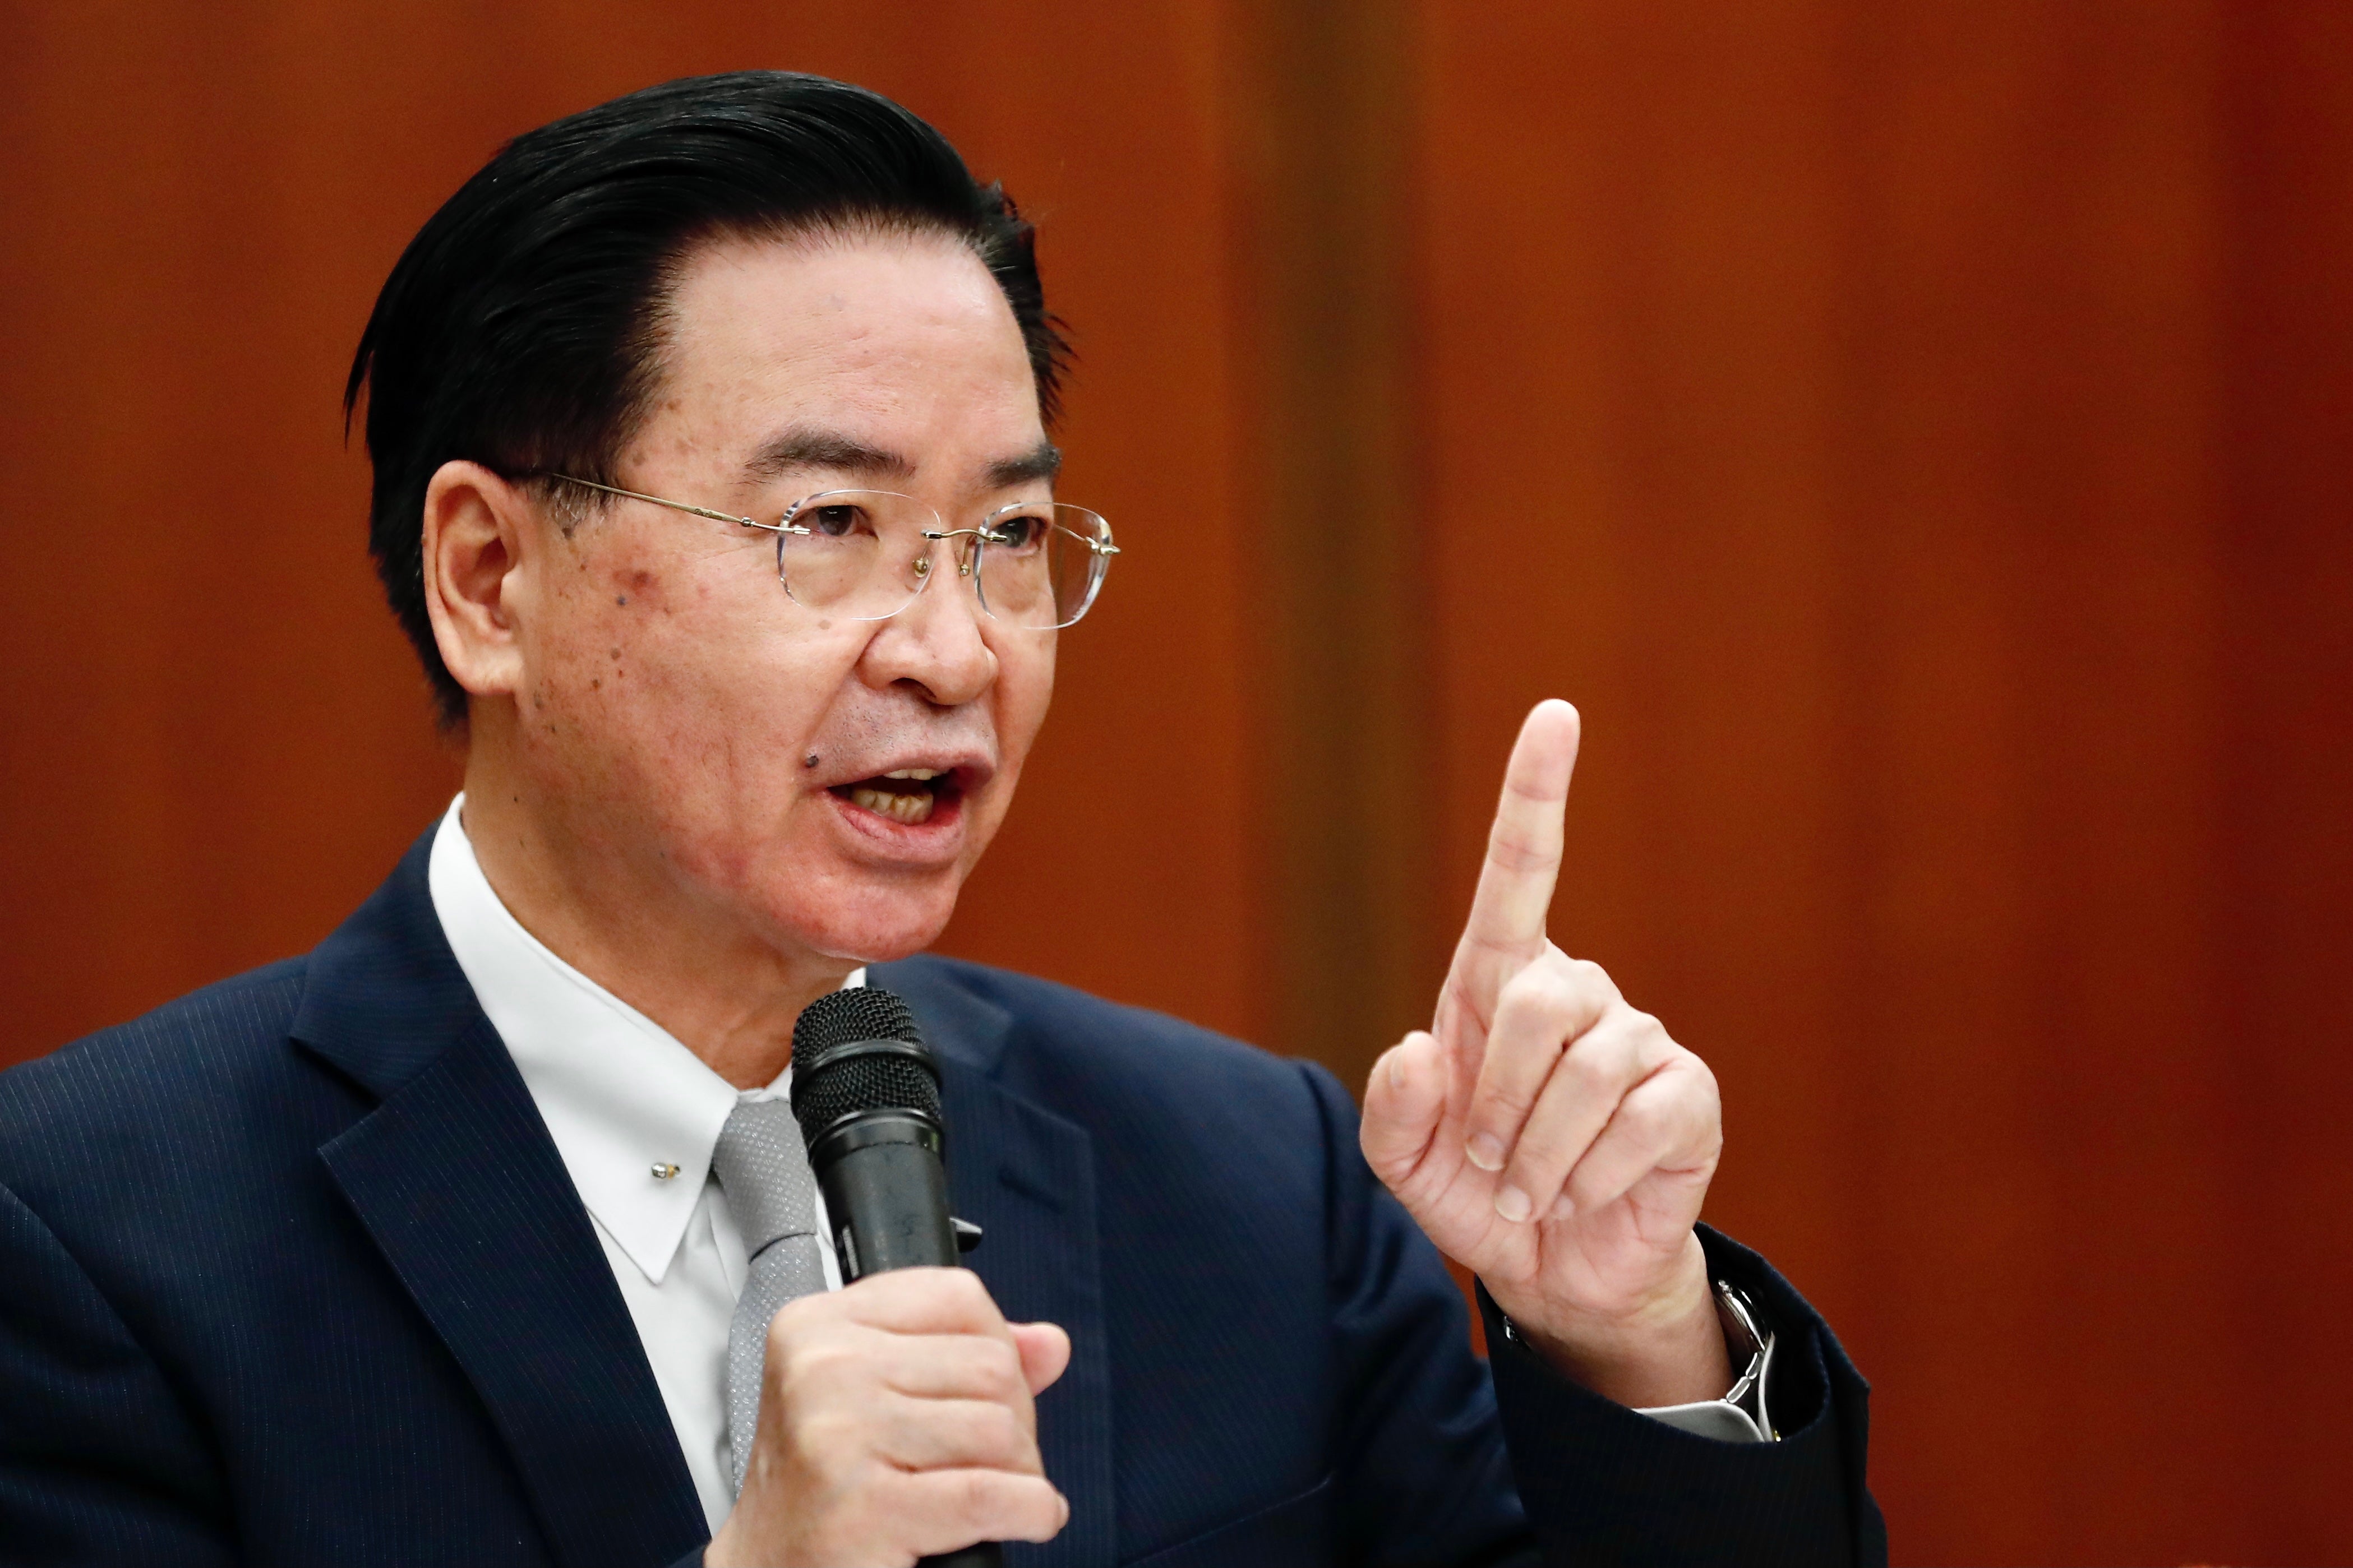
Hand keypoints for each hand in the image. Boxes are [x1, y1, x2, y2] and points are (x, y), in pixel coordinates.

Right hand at [706, 1267, 1071, 1567]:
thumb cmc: (823, 1489)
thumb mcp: (873, 1398)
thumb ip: (961, 1357)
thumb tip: (1050, 1344)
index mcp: (819, 1326)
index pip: (958, 1296)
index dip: (997, 1347)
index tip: (980, 1394)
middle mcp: (822, 1369)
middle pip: (990, 1363)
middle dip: (1013, 1419)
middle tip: (986, 1460)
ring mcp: (839, 1434)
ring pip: (999, 1428)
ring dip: (1021, 1473)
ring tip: (993, 1495)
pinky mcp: (864, 1507)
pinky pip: (991, 1494)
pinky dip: (1030, 1511)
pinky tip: (1025, 1518)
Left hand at [1360, 700, 1730, 1407]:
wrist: (1551, 1271)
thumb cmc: (1476, 1192)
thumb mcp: (1405, 1161)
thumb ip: (1393, 1110)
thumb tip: (1424, 1049)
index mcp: (1499, 983)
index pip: (1522, 870)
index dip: (1538, 792)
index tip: (1555, 714)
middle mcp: (1576, 994)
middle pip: (1536, 1002)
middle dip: (1498, 1100)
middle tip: (1488, 1164)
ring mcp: (1639, 1042)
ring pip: (1586, 1071)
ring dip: (1539, 1153)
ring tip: (1530, 1192)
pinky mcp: (1687, 1098)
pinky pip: (1637, 1122)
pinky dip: (1591, 1177)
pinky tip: (1585, 1196)